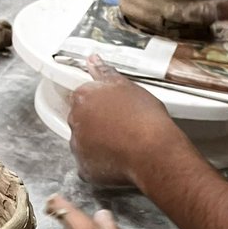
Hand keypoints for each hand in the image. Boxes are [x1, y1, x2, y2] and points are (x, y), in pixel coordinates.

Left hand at [68, 56, 181, 185]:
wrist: (152, 151)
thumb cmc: (144, 116)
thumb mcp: (127, 86)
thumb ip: (105, 73)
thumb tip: (92, 59)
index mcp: (83, 97)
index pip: (83, 98)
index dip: (100, 106)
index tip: (115, 112)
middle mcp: (75, 121)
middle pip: (81, 121)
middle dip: (96, 125)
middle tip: (120, 128)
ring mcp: (77, 147)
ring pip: (84, 144)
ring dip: (97, 145)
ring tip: (121, 146)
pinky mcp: (84, 169)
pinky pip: (88, 166)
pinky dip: (99, 165)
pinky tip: (117, 161)